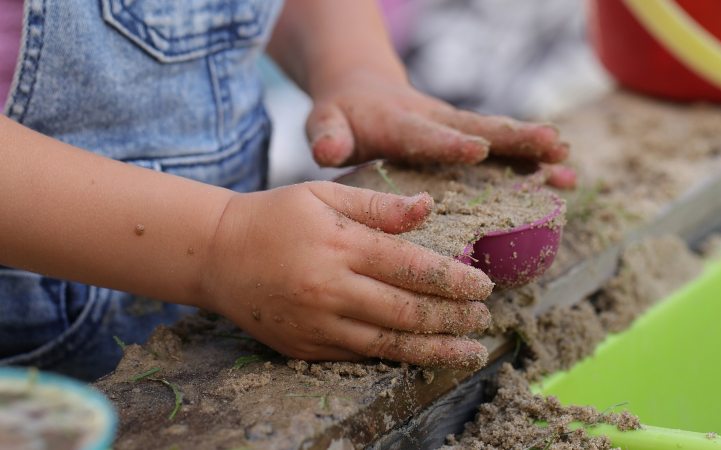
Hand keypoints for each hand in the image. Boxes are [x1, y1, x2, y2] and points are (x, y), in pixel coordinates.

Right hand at [200, 181, 493, 367]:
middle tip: (483, 318)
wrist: (216, 254)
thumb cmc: (275, 216)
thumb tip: (429, 208)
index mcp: (340, 244)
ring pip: (389, 344)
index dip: (455, 280)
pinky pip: (359, 356)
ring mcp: (317, 323)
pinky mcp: (304, 347)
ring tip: (470, 351)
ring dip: (436, 349)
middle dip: (454, 318)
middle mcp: (331, 288)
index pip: (413, 267)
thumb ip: (378, 205)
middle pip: (408, 311)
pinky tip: (421, 356)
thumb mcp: (323, 194)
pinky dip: (396, 358)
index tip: (484, 285)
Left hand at [306, 71, 575, 188]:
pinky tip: (564, 176)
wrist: (362, 89)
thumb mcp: (325, 122)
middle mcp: (434, 121)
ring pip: (498, 137)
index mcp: (399, 123)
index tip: (477, 149)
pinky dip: (532, 161)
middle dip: (514, 138)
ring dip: (533, 150)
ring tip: (568, 164)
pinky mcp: (466, 136)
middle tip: (552, 145)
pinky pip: (502, 148)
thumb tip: (327, 150)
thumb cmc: (342, 116)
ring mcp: (454, 128)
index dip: (449, 143)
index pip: (425, 135)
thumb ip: (327, 136)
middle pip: (478, 128)